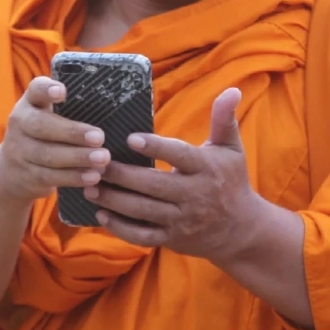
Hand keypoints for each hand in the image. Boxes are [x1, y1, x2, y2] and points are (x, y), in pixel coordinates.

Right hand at [0, 76, 110, 204]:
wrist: (10, 172)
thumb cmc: (43, 136)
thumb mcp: (47, 118)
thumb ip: (70, 111)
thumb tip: (112, 110)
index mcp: (30, 104)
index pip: (35, 90)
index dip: (46, 89)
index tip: (61, 92)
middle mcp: (20, 124)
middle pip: (42, 126)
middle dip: (72, 132)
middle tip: (100, 137)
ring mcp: (20, 151)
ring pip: (48, 154)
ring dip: (78, 157)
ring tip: (103, 158)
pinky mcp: (26, 175)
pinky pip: (51, 176)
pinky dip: (74, 177)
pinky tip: (93, 176)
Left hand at [83, 87, 265, 262]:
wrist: (240, 229)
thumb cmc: (230, 181)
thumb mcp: (231, 149)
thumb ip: (224, 120)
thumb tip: (231, 90)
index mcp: (206, 168)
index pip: (179, 155)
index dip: (156, 147)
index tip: (130, 138)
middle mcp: (193, 195)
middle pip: (153, 186)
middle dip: (122, 176)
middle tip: (95, 164)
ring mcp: (181, 220)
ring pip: (143, 211)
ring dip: (114, 200)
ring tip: (89, 188)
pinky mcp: (172, 239)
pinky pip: (143, 236)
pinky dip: (121, 228)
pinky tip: (101, 215)